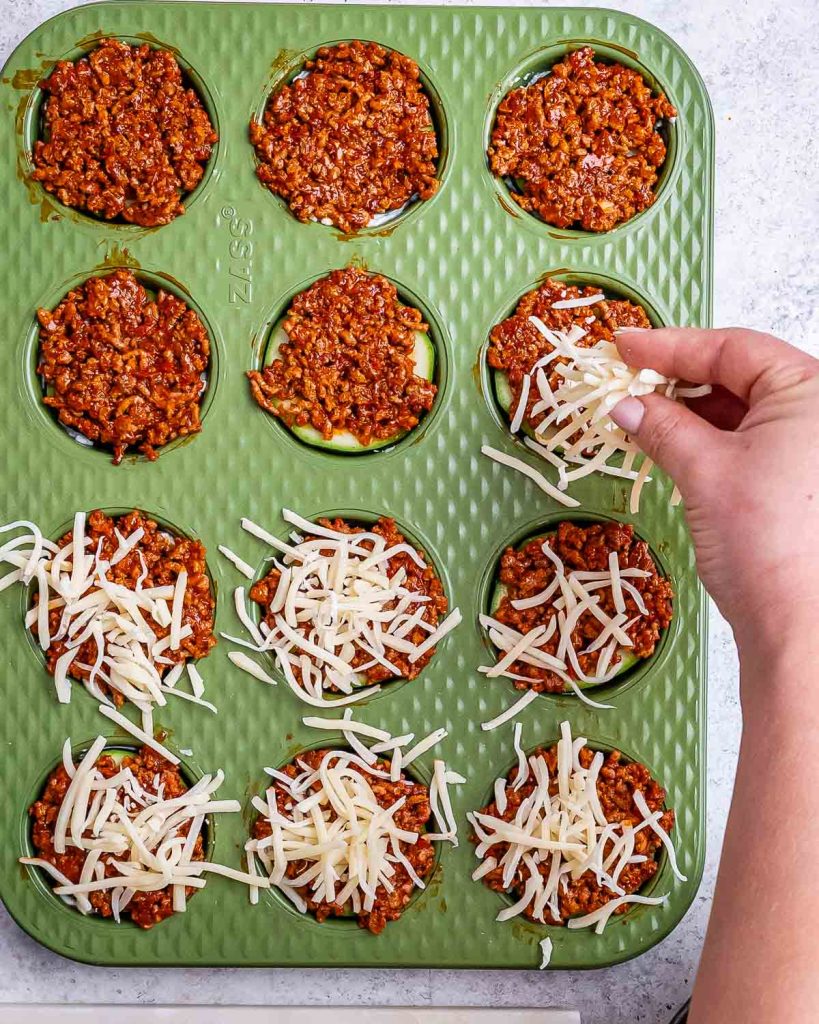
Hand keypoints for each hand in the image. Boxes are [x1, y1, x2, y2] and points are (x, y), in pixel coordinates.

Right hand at [610, 328, 818, 659]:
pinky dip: (711, 441)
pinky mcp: (804, 483)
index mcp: (814, 391)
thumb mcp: (704, 471)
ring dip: (691, 414)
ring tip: (640, 419)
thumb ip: (662, 426)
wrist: (801, 626)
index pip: (733, 350)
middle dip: (679, 381)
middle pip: (741, 377)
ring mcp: (815, 450)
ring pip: (744, 412)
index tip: (624, 346)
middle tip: (626, 384)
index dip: (671, 346)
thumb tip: (626, 404)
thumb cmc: (770, 544)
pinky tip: (672, 446)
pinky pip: (753, 444)